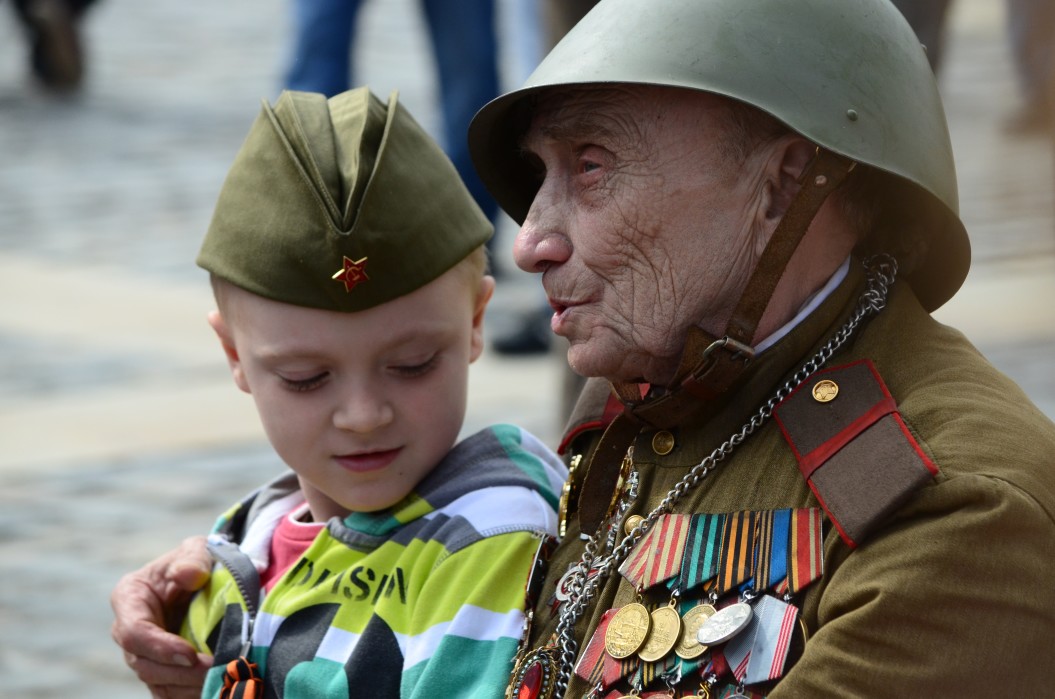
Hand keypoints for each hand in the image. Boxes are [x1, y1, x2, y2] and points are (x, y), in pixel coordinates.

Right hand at [111, 535, 213, 697]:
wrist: (209, 578)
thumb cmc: (198, 561)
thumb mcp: (198, 550)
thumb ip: (193, 558)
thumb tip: (189, 574)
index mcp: (130, 598)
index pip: (133, 632)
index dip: (159, 647)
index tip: (190, 653)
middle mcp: (130, 631)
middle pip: (143, 664)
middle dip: (179, 672)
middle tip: (215, 670)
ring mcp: (144, 654)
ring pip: (157, 682)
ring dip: (187, 686)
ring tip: (221, 679)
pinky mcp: (160, 669)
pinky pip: (169, 691)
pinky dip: (190, 693)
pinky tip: (216, 688)